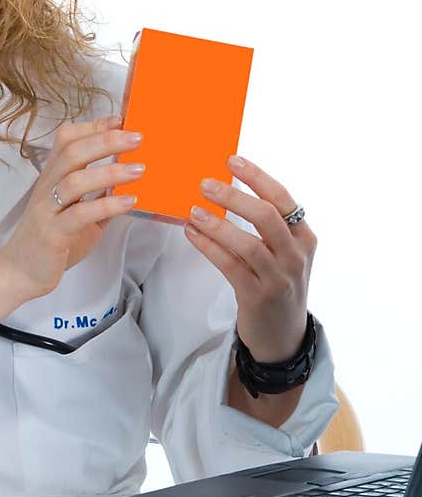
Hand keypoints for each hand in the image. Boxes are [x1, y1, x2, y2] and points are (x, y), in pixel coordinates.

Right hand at [0, 114, 143, 298]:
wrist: (21, 273)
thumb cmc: (51, 242)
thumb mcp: (78, 214)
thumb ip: (98, 197)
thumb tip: (127, 181)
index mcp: (52, 179)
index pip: (66, 141)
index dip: (93, 127)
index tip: (121, 120)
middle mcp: (47, 188)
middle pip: (72, 152)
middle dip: (106, 141)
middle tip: (137, 138)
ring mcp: (48, 209)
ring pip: (75, 180)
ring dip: (111, 171)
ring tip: (139, 170)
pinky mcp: (53, 233)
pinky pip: (80, 214)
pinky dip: (107, 205)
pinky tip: (128, 201)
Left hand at [185, 155, 316, 361]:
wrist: (283, 336)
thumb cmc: (277, 285)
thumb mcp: (284, 254)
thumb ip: (267, 227)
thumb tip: (227, 189)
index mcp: (305, 238)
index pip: (283, 200)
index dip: (257, 178)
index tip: (232, 160)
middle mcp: (296, 256)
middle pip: (267, 217)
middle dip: (234, 196)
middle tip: (205, 183)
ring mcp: (279, 278)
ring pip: (247, 244)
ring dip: (217, 224)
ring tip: (192, 211)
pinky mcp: (258, 297)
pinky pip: (230, 266)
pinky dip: (209, 247)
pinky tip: (192, 234)